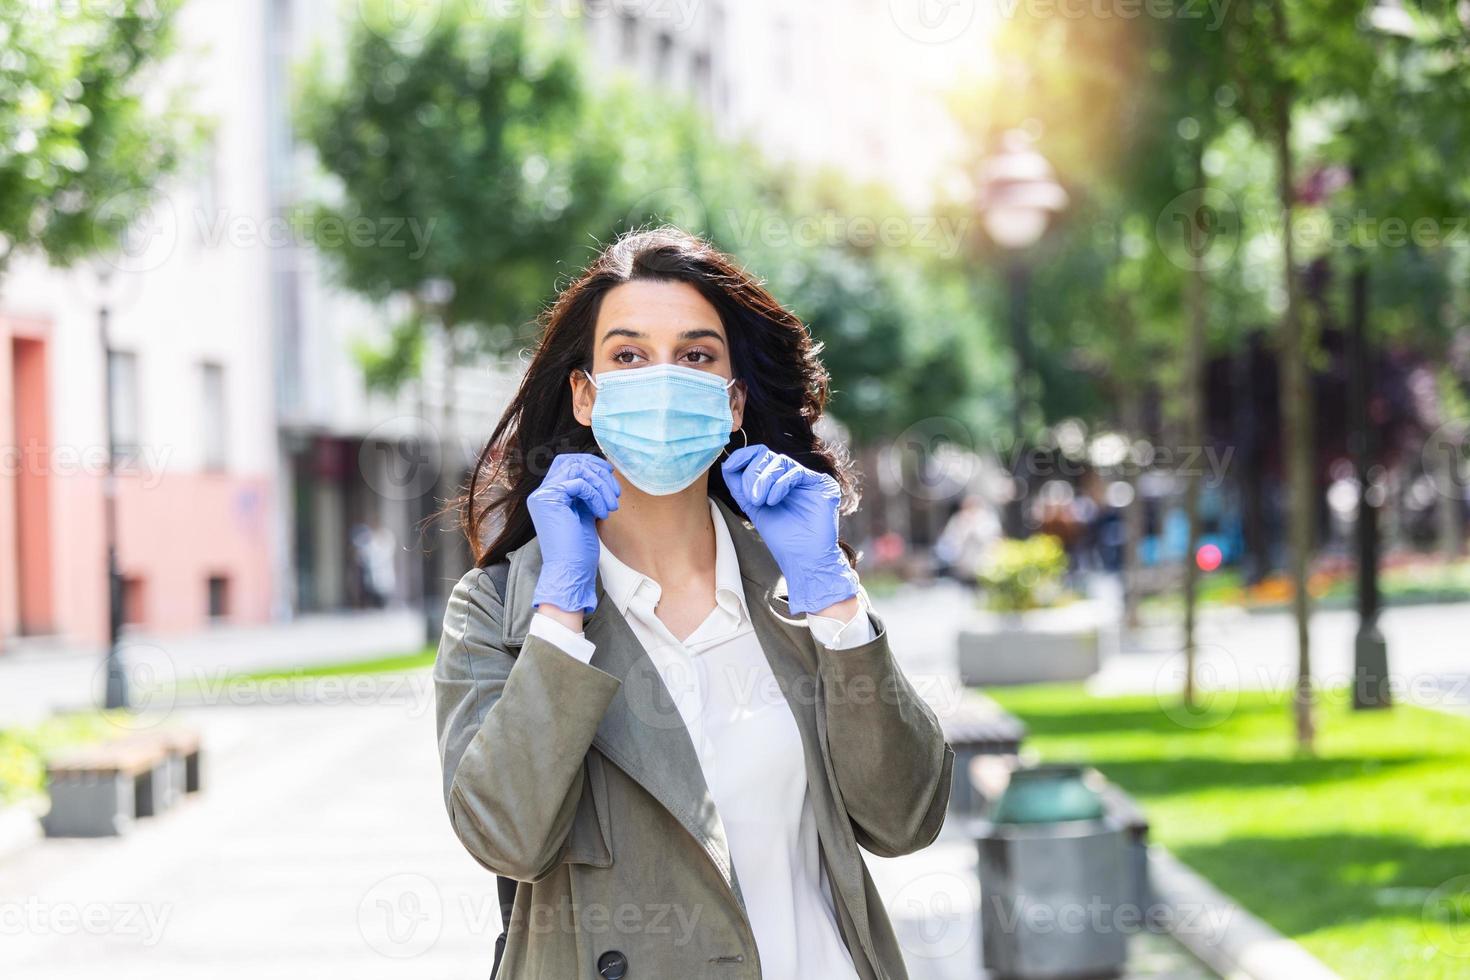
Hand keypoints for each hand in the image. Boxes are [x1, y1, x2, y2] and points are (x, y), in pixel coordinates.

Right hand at [528, 454, 619, 615]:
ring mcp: (543, 495)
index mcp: (548, 494)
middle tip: (614, 492)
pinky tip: (602, 513)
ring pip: (577, 469)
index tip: (609, 474)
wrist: (570, 570)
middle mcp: (542, 492)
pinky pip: (579, 483)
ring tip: (611, 505)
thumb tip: (601, 470)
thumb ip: (586, 492)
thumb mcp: (584, 512)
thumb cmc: (578, 548)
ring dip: (601, 485)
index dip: (590, 462)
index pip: (567, 462)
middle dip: (598, 471)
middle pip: (572, 461)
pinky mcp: (549, 499)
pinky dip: (596, 495)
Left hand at [722, 445, 857, 613]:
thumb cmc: (780, 537)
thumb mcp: (752, 507)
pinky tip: (773, 501)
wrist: (802, 558)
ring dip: (764, 480)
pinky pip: (796, 472)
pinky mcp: (823, 484)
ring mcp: (809, 479)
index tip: (728, 465)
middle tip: (751, 497)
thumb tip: (726, 462)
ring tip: (759, 502)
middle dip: (752, 473)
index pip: (759, 454)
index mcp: (777, 479)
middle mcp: (793, 475)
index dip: (742, 456)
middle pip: (767, 455)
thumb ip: (739, 485)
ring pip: (780, 461)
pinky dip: (780, 485)